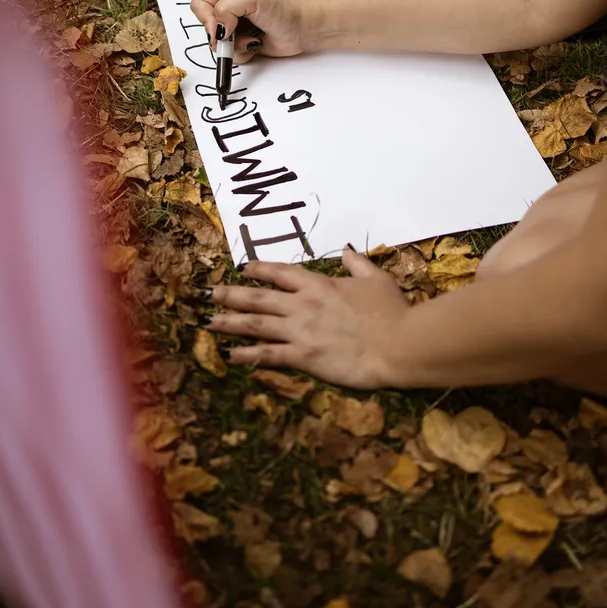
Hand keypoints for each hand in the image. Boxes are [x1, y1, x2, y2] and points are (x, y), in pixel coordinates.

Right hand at [190, 0, 313, 63]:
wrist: (302, 28)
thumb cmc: (283, 8)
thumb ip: (226, 8)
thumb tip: (216, 29)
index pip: (200, 5)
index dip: (205, 19)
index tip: (218, 29)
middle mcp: (229, 9)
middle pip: (207, 28)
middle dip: (221, 36)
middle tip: (235, 34)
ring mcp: (235, 28)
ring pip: (219, 46)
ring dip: (234, 47)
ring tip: (252, 39)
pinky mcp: (243, 44)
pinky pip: (231, 56)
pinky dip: (242, 54)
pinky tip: (256, 45)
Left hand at [205, 248, 409, 388]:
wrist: (398, 344)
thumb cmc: (391, 311)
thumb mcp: (376, 279)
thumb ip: (358, 264)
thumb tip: (346, 251)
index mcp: (318, 284)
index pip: (281, 272)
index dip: (259, 269)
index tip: (242, 268)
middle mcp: (302, 304)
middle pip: (258, 297)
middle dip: (231, 294)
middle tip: (209, 293)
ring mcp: (299, 330)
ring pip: (255, 324)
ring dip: (229, 322)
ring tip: (208, 321)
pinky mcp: (303, 356)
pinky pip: (268, 355)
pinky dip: (248, 354)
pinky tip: (231, 355)